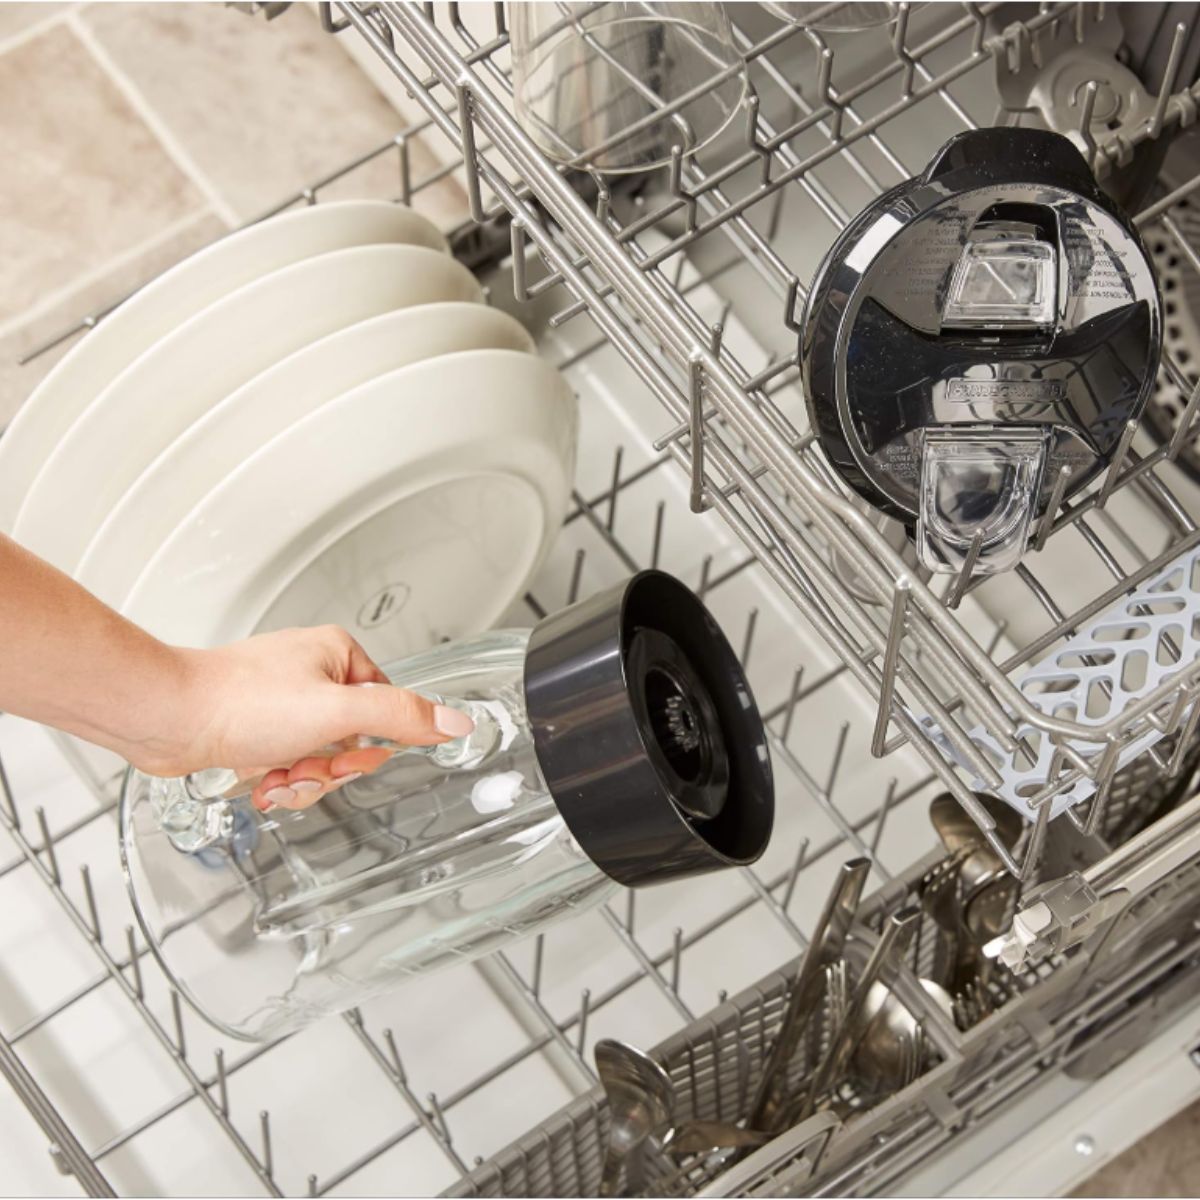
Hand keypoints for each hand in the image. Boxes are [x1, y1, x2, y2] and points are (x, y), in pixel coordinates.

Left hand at [148, 626, 473, 810]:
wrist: (168, 716)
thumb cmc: (238, 701)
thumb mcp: (336, 710)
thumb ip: (401, 716)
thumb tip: (455, 721)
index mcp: (338, 655)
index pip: (385, 710)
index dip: (366, 746)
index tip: (343, 756)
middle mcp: (312, 675)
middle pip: (352, 741)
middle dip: (327, 768)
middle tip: (302, 765)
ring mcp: (283, 704)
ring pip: (319, 760)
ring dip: (300, 780)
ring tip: (273, 775)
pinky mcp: (257, 729)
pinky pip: (288, 765)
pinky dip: (277, 781)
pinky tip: (258, 780)